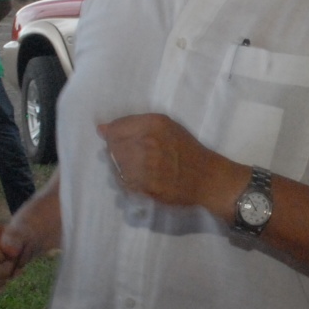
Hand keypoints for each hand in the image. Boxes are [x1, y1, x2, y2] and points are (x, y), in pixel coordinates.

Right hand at [0, 218, 28, 296]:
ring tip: (10, 270)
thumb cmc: (15, 236)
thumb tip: (12, 252)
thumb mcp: (20, 231)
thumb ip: (17, 237)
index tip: (12, 253)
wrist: (11, 244)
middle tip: (14, 264)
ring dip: (1, 280)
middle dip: (3, 271)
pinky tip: (3, 278)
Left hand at [98, 113, 242, 213]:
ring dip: (124, 168)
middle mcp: (148, 142)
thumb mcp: (166, 127)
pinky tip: (142, 180)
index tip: (120, 141)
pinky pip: (124, 182)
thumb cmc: (187, 149)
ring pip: (117, 166)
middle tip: (135, 157)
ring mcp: (146, 165)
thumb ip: (134, 124)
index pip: (115, 128)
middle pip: (114, 147)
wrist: (207, 177)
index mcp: (153, 124)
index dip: (114, 136)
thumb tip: (101, 129)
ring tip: (140, 169)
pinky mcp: (146, 185)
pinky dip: (129, 182)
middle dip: (119, 153)